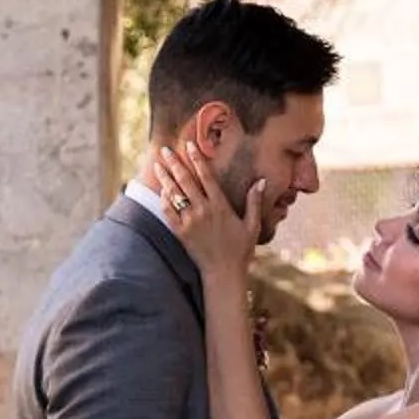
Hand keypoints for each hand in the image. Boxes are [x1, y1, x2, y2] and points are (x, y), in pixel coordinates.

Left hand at [151, 135, 262, 279]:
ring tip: (157, 165)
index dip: (197, 159)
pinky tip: (160, 191)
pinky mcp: (181, 233)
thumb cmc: (240, 250)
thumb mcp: (252, 225)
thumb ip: (254, 202)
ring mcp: (190, 222)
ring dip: (165, 178)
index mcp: (220, 206)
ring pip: (174, 195)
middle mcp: (203, 211)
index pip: (206, 176)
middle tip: (164, 149)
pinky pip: (168, 213)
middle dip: (174, 163)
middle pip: (185, 181)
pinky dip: (164, 200)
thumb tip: (260, 181)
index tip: (189, 145)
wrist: (223, 273)